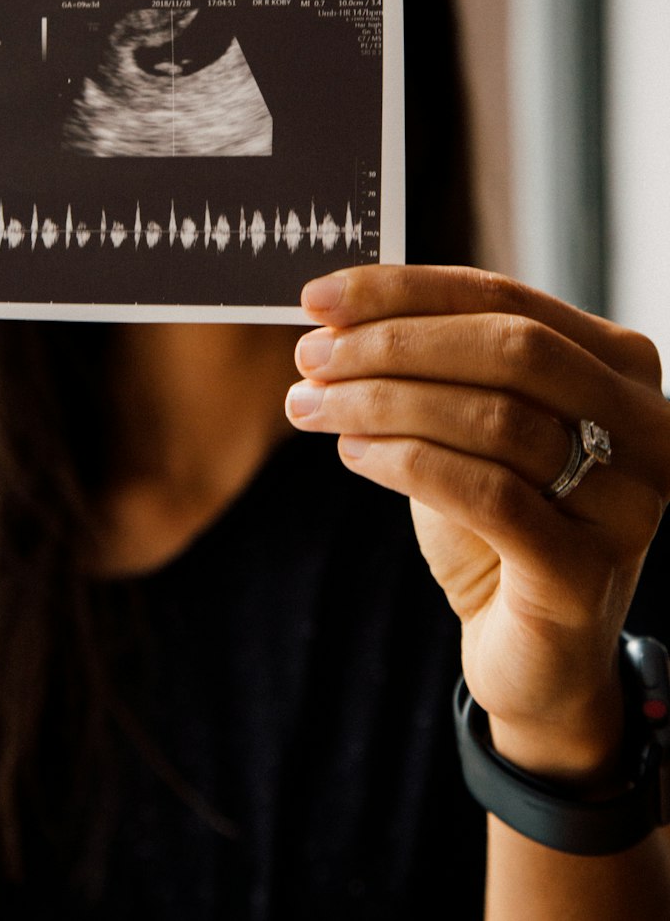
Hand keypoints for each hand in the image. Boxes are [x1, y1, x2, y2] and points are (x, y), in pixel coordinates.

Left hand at [286, 265, 669, 780]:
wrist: (536, 657)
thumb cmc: (496, 522)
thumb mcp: (467, 425)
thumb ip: (430, 364)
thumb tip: (333, 313)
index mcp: (617, 364)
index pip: (505, 298)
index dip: (405, 291)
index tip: (318, 296)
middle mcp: (644, 424)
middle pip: (509, 348)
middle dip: (393, 343)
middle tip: (311, 355)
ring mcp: (626, 498)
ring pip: (492, 418)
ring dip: (382, 402)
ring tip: (313, 405)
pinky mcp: (587, 569)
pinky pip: (485, 494)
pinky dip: (406, 463)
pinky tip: (354, 454)